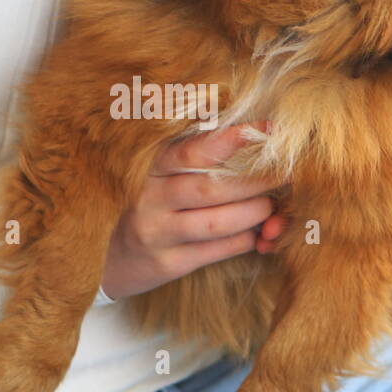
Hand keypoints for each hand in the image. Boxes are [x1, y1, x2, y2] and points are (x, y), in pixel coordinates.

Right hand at [98, 124, 286, 300]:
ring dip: (254, 213)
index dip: (233, 139)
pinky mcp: (167, 263)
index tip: (269, 128)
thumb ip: (194, 156)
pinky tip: (255, 233)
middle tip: (286, 173)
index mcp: (150, 167)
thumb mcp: (158, 174)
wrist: (106, 257)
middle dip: (256, 180)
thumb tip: (252, 137)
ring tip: (270, 206)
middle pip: (211, 187)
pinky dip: (243, 240)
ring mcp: (156, 233)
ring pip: (217, 222)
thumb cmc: (147, 204)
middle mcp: (149, 198)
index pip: (193, 149)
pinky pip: (216, 250)